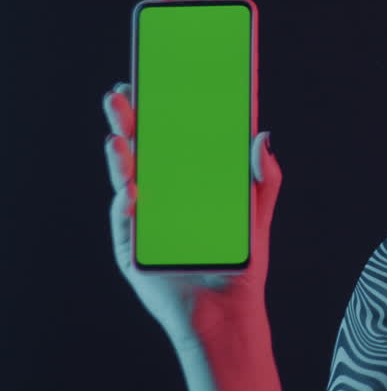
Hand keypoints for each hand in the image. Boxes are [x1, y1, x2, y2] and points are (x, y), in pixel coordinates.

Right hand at [103, 82, 282, 348]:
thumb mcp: (258, 213)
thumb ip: (264, 176)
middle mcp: (160, 196)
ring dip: (119, 156)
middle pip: (140, 152)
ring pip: (126, 179)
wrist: (229, 311)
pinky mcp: (132, 247)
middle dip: (130, 122)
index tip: (156, 79)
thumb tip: (262, 133)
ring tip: (117, 135)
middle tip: (122, 92)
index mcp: (187, 183)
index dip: (161, 111)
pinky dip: (127, 202)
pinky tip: (131, 189)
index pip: (169, 140)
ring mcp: (143, 220)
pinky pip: (125, 220)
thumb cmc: (243, 261)